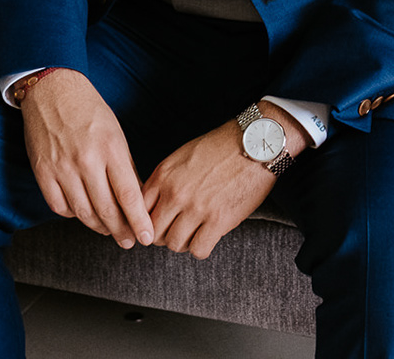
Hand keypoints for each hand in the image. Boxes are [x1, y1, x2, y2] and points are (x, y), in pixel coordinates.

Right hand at [21, 70, 153, 247]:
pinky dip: (73, 215)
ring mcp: (62, 167)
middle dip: (121, 231)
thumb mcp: (116, 134)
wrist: (53, 91)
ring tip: (108, 231)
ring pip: (83, 213)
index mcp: (110, 148)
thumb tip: (137, 199)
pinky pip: (59, 207)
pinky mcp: (43, 172)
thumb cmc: (90, 110)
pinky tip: (82, 214)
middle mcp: (86, 160)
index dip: (139, 221)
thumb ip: (126, 166)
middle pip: (106, 209)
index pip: (129, 194)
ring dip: (98, 227)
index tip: (147, 236)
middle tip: (129, 241)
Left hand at [143, 103, 306, 258]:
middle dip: (163, 236)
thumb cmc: (220, 147)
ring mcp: (196, 208)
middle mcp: (175, 193)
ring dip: (183, 242)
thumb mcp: (182, 156)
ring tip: (194, 233)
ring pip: (174, 244)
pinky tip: (208, 236)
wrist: (255, 143)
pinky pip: (198, 250)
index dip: (146, 222)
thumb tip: (154, 205)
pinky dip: (201, 248)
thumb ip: (164, 180)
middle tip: (176, 231)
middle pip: (154, 233)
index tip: (156, 225)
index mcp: (163, 176)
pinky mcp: (218, 220)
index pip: (138, 212)